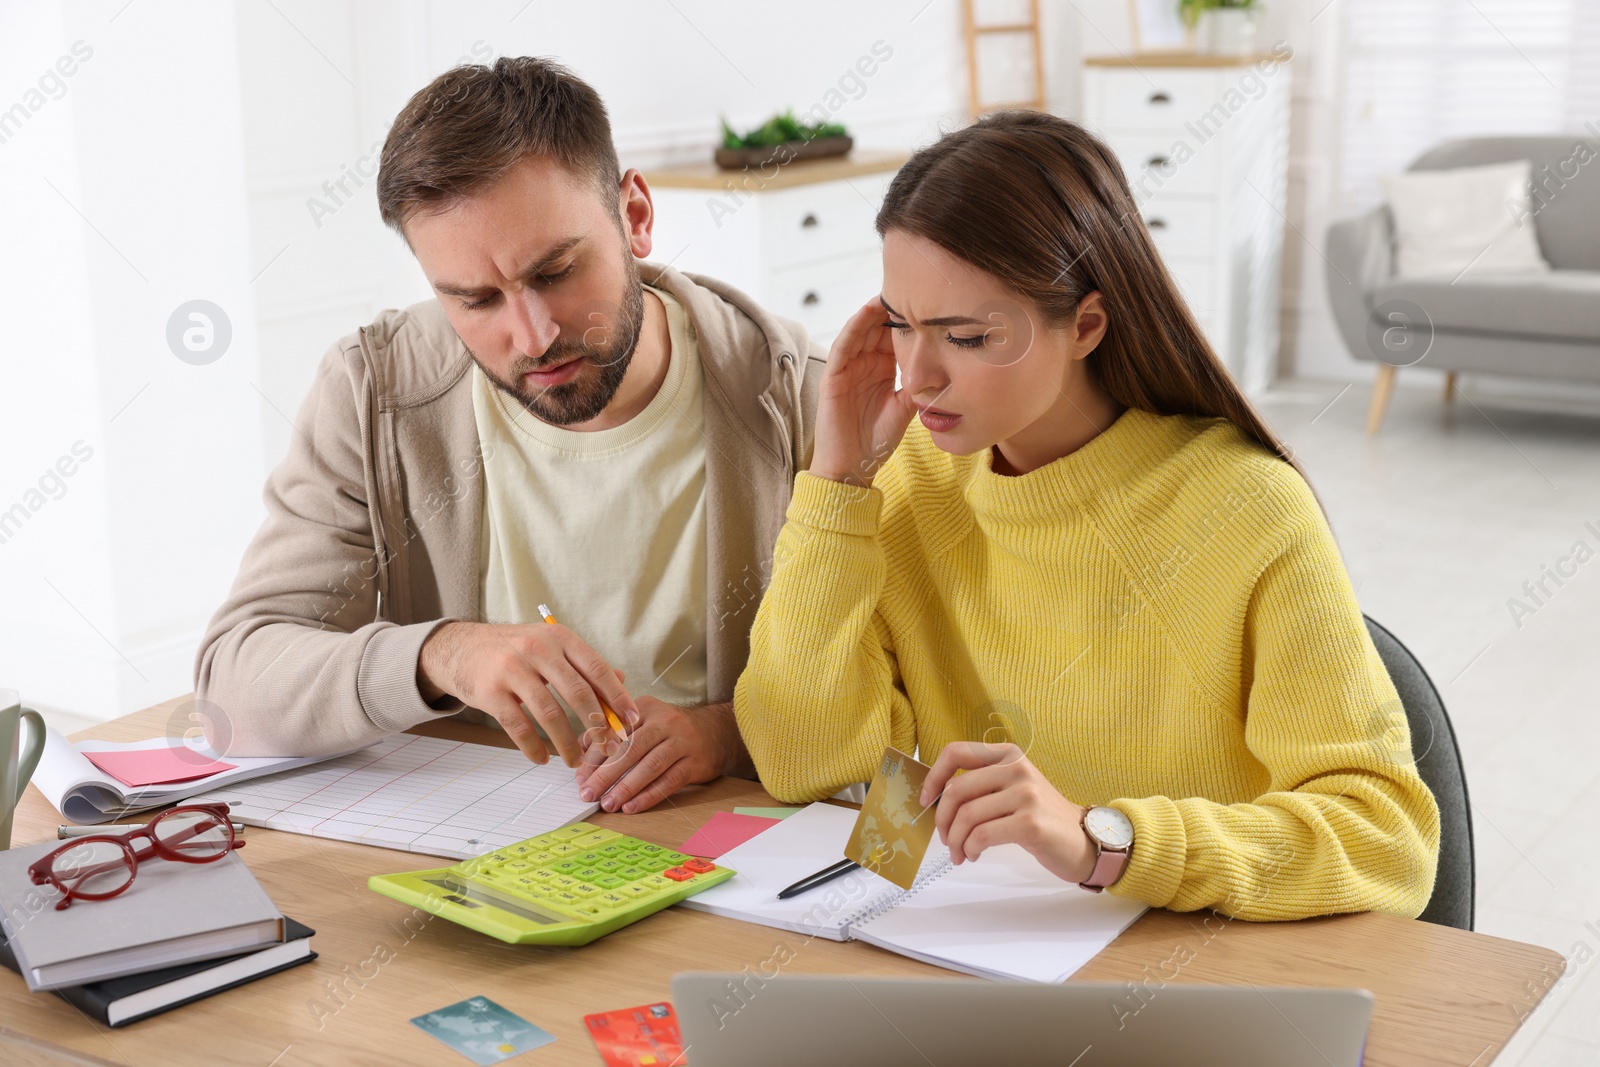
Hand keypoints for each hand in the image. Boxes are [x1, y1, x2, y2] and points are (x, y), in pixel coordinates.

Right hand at [416, 620, 636, 767]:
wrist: (461, 647)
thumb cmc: (514, 650)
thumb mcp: (550, 646)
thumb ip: (584, 664)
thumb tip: (621, 683)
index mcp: (559, 637)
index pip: (597, 668)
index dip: (618, 697)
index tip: (631, 721)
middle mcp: (537, 649)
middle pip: (577, 693)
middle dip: (598, 725)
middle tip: (609, 748)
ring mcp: (512, 670)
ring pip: (550, 714)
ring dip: (566, 743)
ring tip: (575, 761)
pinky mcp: (490, 692)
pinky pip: (518, 726)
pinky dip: (533, 747)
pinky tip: (542, 758)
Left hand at [572, 698, 739, 812]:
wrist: (716, 731)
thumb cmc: (669, 730)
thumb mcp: (642, 720)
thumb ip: (611, 731)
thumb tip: (580, 748)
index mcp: (644, 709)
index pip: (614, 732)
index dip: (594, 756)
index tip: (580, 777)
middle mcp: (664, 721)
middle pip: (630, 749)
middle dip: (605, 774)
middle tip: (588, 793)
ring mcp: (682, 741)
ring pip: (650, 766)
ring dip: (626, 788)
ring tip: (608, 804)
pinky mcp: (695, 762)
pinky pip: (669, 781)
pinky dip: (649, 796)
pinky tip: (632, 807)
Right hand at [809, 298, 916, 487]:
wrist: (852, 468)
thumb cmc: (877, 441)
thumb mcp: (906, 409)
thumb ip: (919, 387)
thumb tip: (943, 367)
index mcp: (882, 370)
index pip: (895, 337)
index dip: (909, 319)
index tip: (928, 300)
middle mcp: (864, 365)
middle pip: (878, 328)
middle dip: (893, 307)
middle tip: (910, 285)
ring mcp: (847, 369)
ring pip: (860, 331)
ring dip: (873, 311)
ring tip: (889, 291)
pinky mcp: (833, 376)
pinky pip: (843, 346)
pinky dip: (853, 327)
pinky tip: (865, 312)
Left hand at [919, 741, 1096, 883]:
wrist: (1082, 840)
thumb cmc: (1040, 816)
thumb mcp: (1012, 788)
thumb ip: (981, 785)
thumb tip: (936, 798)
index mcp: (1007, 754)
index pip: (956, 752)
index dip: (933, 777)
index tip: (926, 800)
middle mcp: (1016, 768)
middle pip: (956, 790)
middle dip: (942, 820)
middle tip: (945, 840)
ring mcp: (1025, 794)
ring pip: (967, 816)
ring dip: (955, 841)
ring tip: (960, 853)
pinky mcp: (1029, 823)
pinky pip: (981, 836)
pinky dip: (970, 848)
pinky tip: (974, 855)